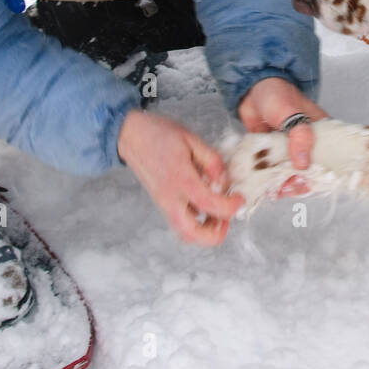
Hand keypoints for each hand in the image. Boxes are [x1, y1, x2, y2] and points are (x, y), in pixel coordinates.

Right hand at [117, 109, 243, 245]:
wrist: (130, 135)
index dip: (230, 207)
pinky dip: (195, 222)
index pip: (210, 205)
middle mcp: (170, 197)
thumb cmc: (158, 134)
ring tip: (217, 213)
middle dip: (214, 234)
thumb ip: (211, 161)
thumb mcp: (192, 139)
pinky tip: (204, 204)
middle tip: (226, 218)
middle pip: (191, 234)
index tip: (238, 198)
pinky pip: (179, 222)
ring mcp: (163, 203)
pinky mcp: (161, 203)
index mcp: (181, 179)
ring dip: (205, 231)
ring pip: (184, 233)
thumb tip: (223, 180)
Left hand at [237, 76, 326, 197]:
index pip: (327, 158)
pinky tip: (265, 187)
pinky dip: (269, 180)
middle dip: (299, 183)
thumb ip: (300, 137)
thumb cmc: (276, 95)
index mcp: (318, 133)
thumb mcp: (292, 113)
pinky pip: (272, 171)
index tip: (311, 184)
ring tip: (275, 191)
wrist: (250, 90)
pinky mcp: (271, 154)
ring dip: (283, 184)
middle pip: (308, 171)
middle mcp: (305, 144)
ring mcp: (287, 150)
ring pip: (289, 174)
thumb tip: (303, 165)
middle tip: (288, 188)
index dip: (322, 174)